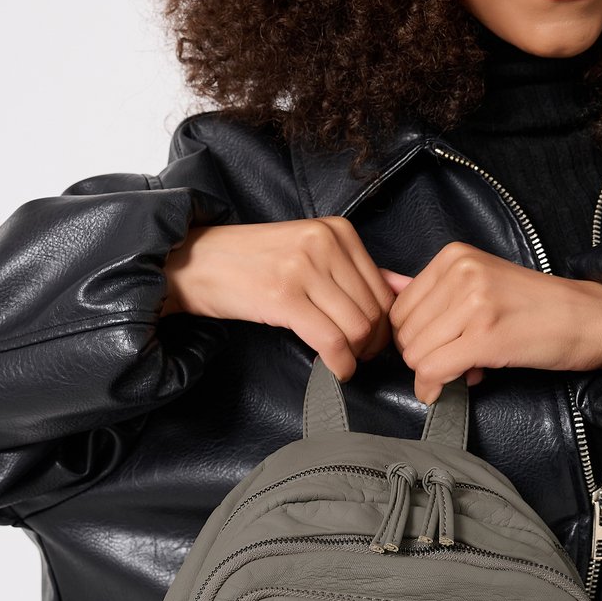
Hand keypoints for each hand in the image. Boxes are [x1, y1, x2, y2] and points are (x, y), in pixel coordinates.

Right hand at [159, 217, 395, 381]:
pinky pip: (331, 340)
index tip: (371, 341)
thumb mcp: (310, 255)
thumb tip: (406, 288)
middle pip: (375, 310)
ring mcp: (304, 268)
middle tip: (359, 357)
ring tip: (345, 361)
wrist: (194, 263)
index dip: (384, 324)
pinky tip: (335, 368)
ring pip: (358, 327)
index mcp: (338, 231)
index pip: (383, 289)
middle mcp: (325, 243)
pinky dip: (340, 363)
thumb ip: (359, 271)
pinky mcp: (284, 296)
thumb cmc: (251, 263)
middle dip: (373, 344)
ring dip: (357, 356)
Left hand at [381, 244, 601, 405]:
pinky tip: (450, 388)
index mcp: (453, 257)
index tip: (439, 346)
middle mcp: (460, 273)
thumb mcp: (480, 282)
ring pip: (416, 354)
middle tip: (455, 360)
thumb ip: (432, 290)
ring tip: (467, 366)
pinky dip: (435, 388)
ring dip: (433, 373)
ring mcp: (474, 303)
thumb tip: (384, 289)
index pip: (399, 308)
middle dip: (422, 357)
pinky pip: (435, 370)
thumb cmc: (535, 306)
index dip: (413, 337)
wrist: (588, 318)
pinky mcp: (486, 336)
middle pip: (404, 333)